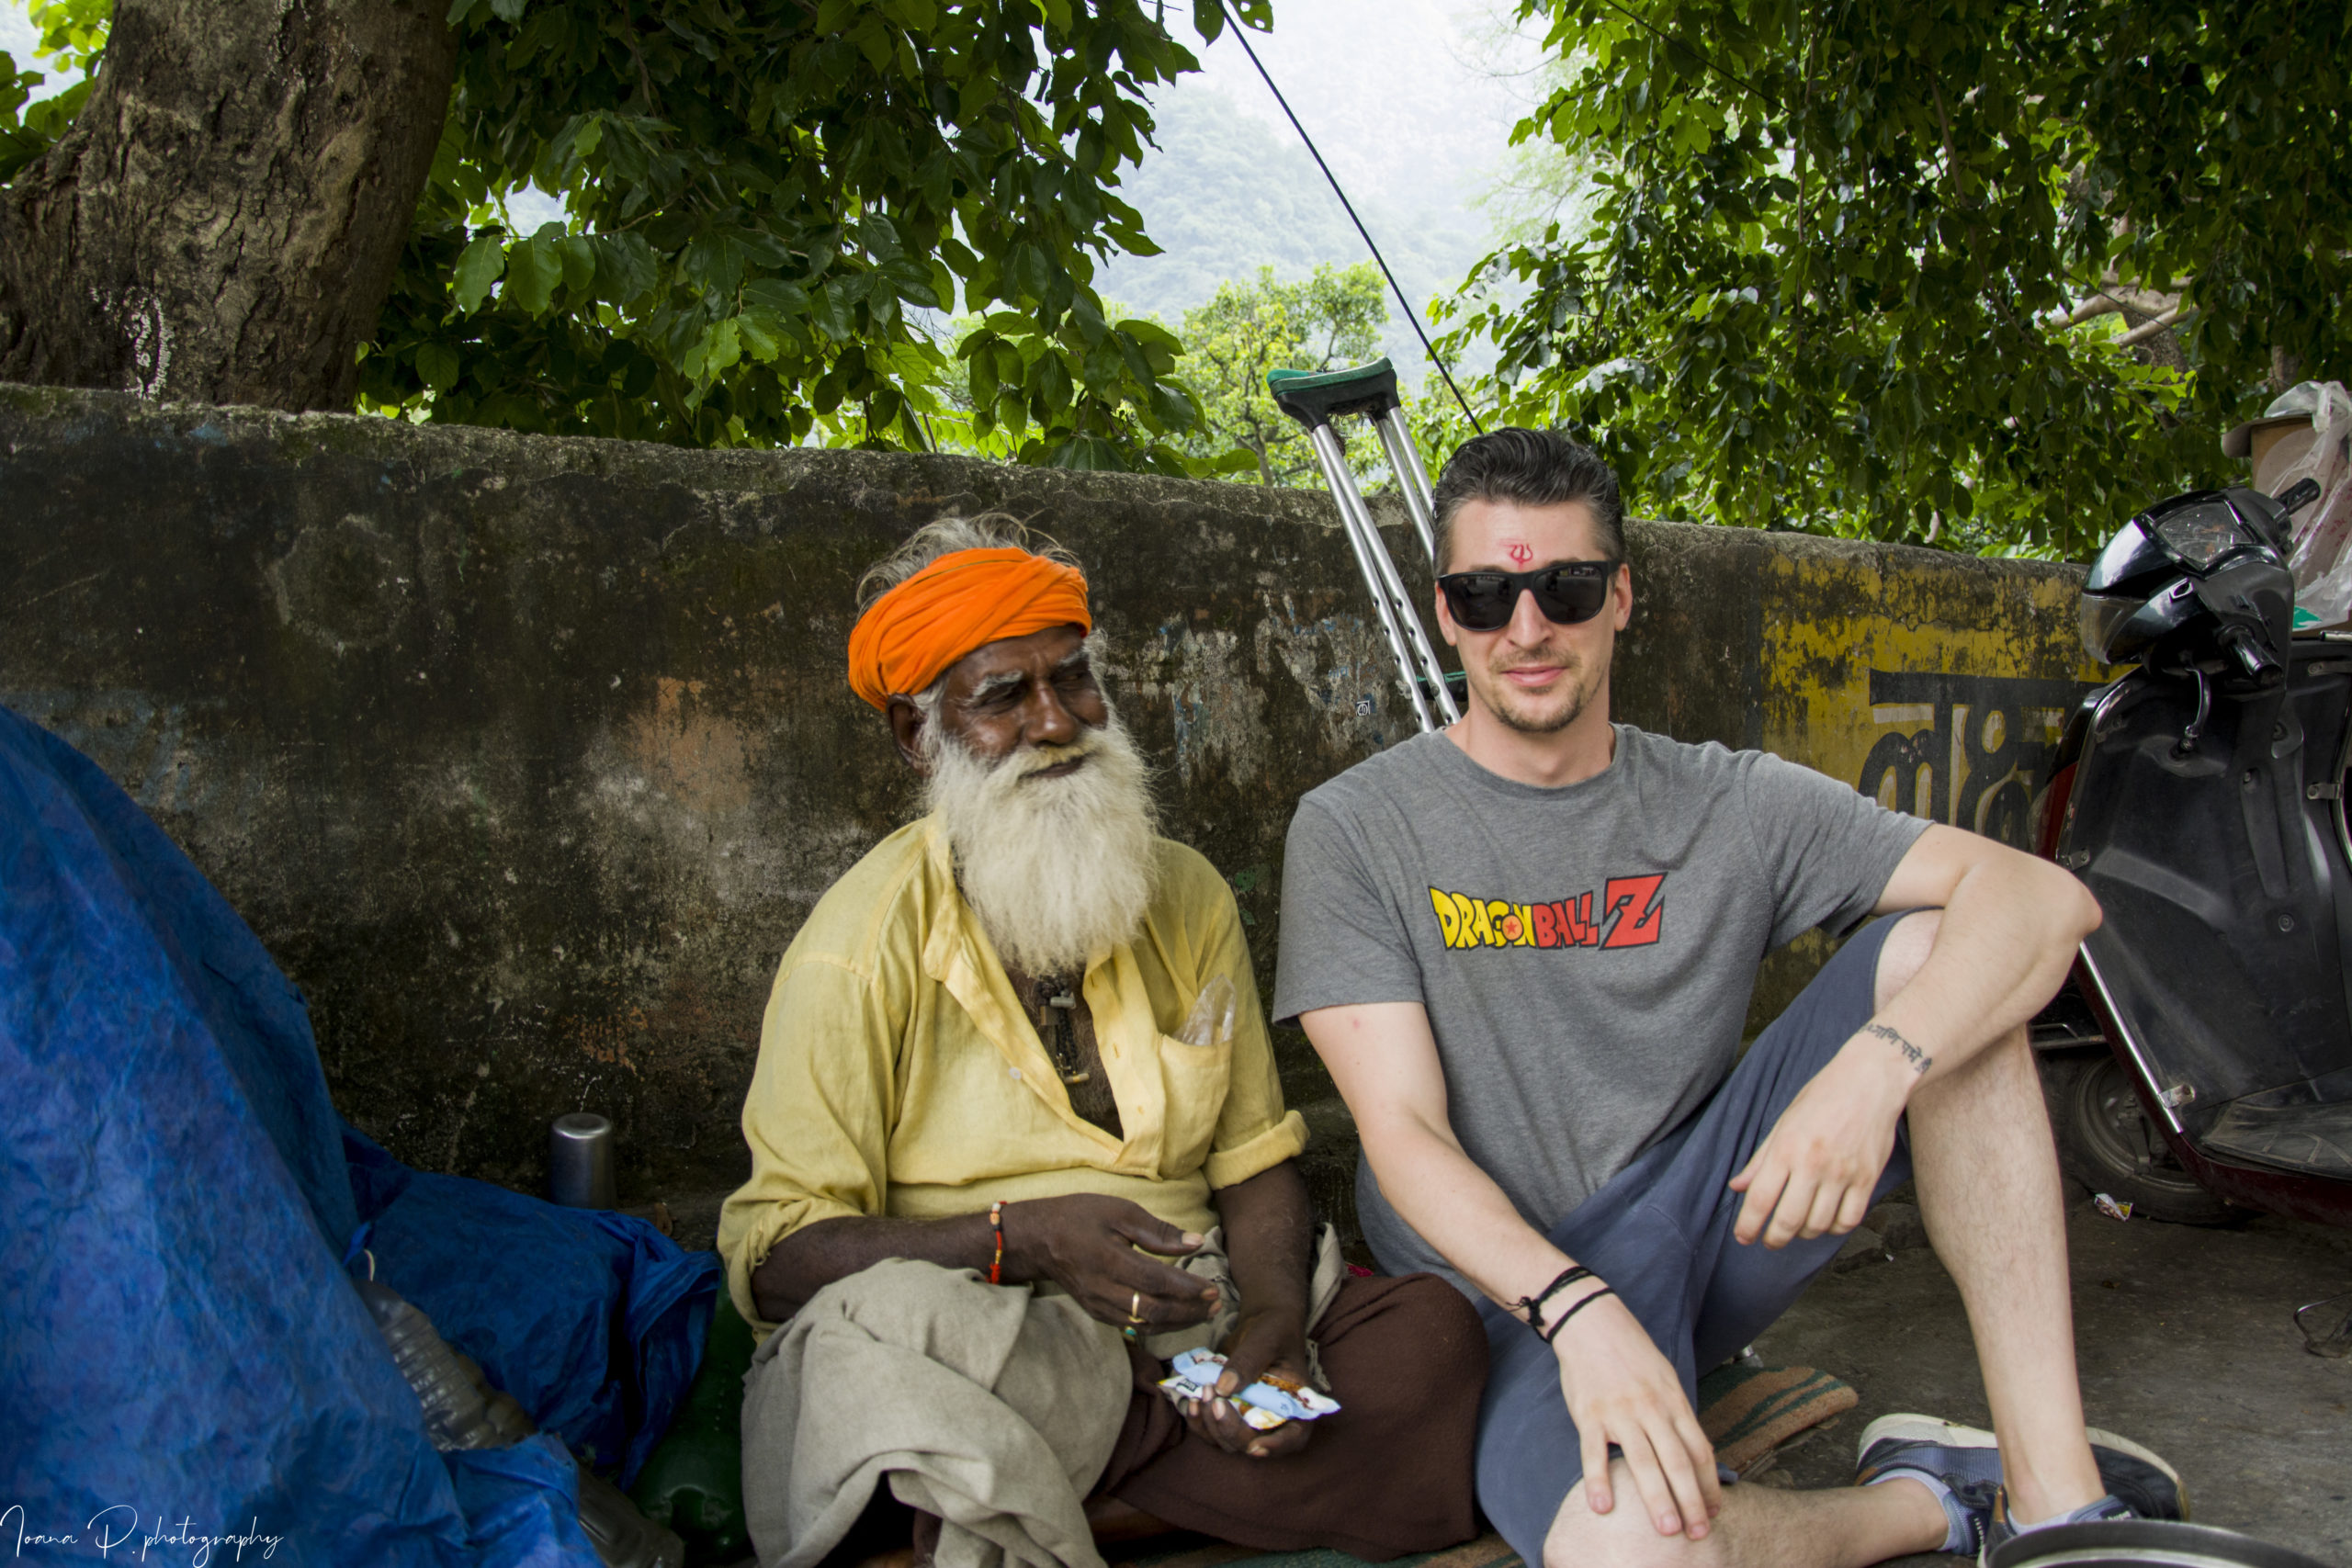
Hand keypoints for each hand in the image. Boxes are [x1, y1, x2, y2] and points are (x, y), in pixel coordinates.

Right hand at [1001, 1194, 1217, 1331]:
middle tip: (1216, 1305)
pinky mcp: (1097, 1313)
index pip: (1157, 1282)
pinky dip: (1159, 1326)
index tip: (1213, 1289)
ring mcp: (1099, 1306)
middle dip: (1189, 1311)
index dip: (1187, 1289)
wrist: (1039, 1239)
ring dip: (1179, 1323)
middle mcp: (1104, 1289)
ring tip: (1204, 1313)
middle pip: (1154, 1311)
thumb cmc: (1080, 1217)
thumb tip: (1196, 1242)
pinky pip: (1133, 1327)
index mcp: (1110, 1260)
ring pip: (1145, 1325)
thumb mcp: (1120, 1211)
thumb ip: (1159, 1231)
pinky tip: (1177, 1318)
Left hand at [1176, 1307, 1313, 1459]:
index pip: (1294, 1436)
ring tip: (1203, 1394)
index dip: (1276, 1447)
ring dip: (1211, 1425)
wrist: (1261, 1322)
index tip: (1255, 1447)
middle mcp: (1274, 1418)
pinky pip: (1212, 1429)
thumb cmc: (1274, 1329)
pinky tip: (1191, 1402)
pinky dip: (1199, 1421)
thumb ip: (1248, 1361)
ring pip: (1228, 1441)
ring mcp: (1249, 1418)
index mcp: (1296, 1405)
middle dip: (1231, 1429)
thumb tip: (1224, 1388)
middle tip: (1216, 1401)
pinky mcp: (1229, 1412)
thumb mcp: (1266, 1339)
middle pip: (1253, 1443)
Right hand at [1551, 1289, 1720, 1538]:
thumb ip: (1677, 1415)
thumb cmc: (1631, 1352)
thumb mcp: (1666, 1378)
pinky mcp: (1589, 1413)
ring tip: (1667, 1529)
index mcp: (1674, 1401)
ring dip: (1657, 1498)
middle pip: (1677, 1461)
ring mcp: (1620, 1412)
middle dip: (1691, 1500)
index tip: (1713, 1512)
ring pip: (1643, 1461)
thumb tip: (1694, 1452)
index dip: (1709, 1485)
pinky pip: (1594, 1452)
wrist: (1591, 1321)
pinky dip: (1598, 1480)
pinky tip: (1603, 1507)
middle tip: (1698, 1533)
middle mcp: (1652, 1409)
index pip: (1699, 1450)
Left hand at [1728, 1031, 1911, 1247]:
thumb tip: (1737, 1187)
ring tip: (1797, 1227)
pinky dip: (1834, 1228)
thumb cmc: (1822, 1096)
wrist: (1870, 1080)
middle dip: (1773, 1239)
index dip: (1748, 1226)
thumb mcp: (1784, 1121)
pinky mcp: (1868, 1178)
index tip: (1743, 1238)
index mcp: (1787, 1148)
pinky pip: (1849, 1220)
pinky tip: (1825, 1221)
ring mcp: (1843, 1173)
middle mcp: (1813, 1164)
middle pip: (1788, 1220)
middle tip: (1768, 1242)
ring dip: (1803, 1234)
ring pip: (1819, 1225)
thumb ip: (1761, 1159)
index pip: (1760, 1199)